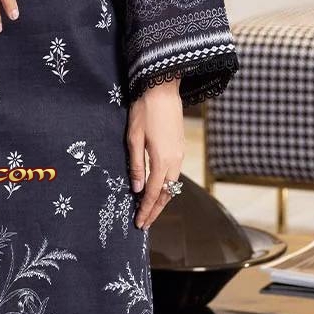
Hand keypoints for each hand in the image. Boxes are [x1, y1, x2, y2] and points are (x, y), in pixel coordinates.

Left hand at [126, 77, 183, 227]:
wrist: (163, 90)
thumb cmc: (144, 112)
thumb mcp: (133, 139)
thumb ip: (136, 165)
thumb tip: (136, 189)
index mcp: (162, 160)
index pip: (152, 193)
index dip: (146, 209)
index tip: (139, 223)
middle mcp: (175, 161)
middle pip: (166, 194)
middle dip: (155, 210)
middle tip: (145, 223)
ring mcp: (180, 154)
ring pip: (172, 185)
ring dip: (161, 199)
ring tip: (150, 209)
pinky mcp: (180, 148)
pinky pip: (174, 174)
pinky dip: (166, 186)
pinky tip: (157, 188)